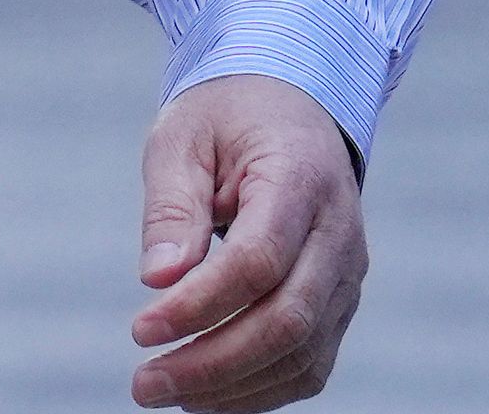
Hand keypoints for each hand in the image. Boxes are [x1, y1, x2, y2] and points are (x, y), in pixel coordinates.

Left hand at [126, 75, 367, 410]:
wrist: (289, 104)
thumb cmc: (228, 118)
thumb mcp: (183, 136)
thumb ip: (173, 205)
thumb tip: (159, 280)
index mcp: (301, 175)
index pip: (259, 260)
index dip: (200, 305)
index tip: (141, 330)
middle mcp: (339, 230)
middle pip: (287, 319)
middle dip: (212, 363)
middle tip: (143, 384)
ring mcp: (347, 271)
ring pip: (303, 353)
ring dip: (232, 387)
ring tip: (165, 391)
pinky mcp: (340, 300)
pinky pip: (310, 362)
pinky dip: (260, 389)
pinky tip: (206, 392)